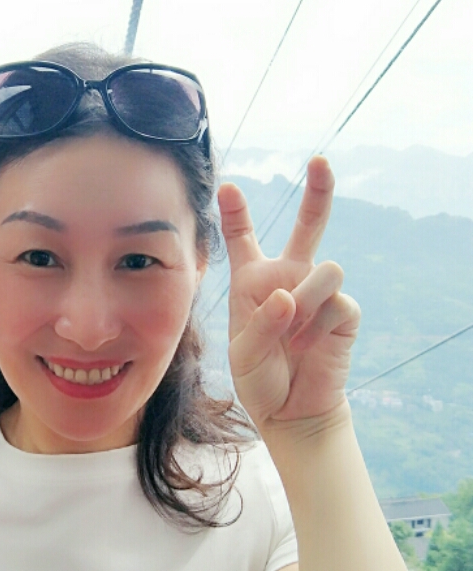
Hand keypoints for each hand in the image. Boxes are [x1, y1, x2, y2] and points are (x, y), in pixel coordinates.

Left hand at [219, 156, 359, 434]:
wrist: (290, 410)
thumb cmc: (259, 378)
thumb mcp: (243, 352)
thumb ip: (261, 323)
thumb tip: (290, 296)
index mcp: (253, 280)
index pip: (243, 238)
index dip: (235, 212)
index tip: (226, 187)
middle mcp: (288, 277)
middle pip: (308, 225)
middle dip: (318, 191)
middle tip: (319, 160)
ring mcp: (318, 292)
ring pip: (325, 266)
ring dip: (306, 301)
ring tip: (293, 333)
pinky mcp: (345, 311)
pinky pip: (337, 301)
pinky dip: (318, 326)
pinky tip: (309, 345)